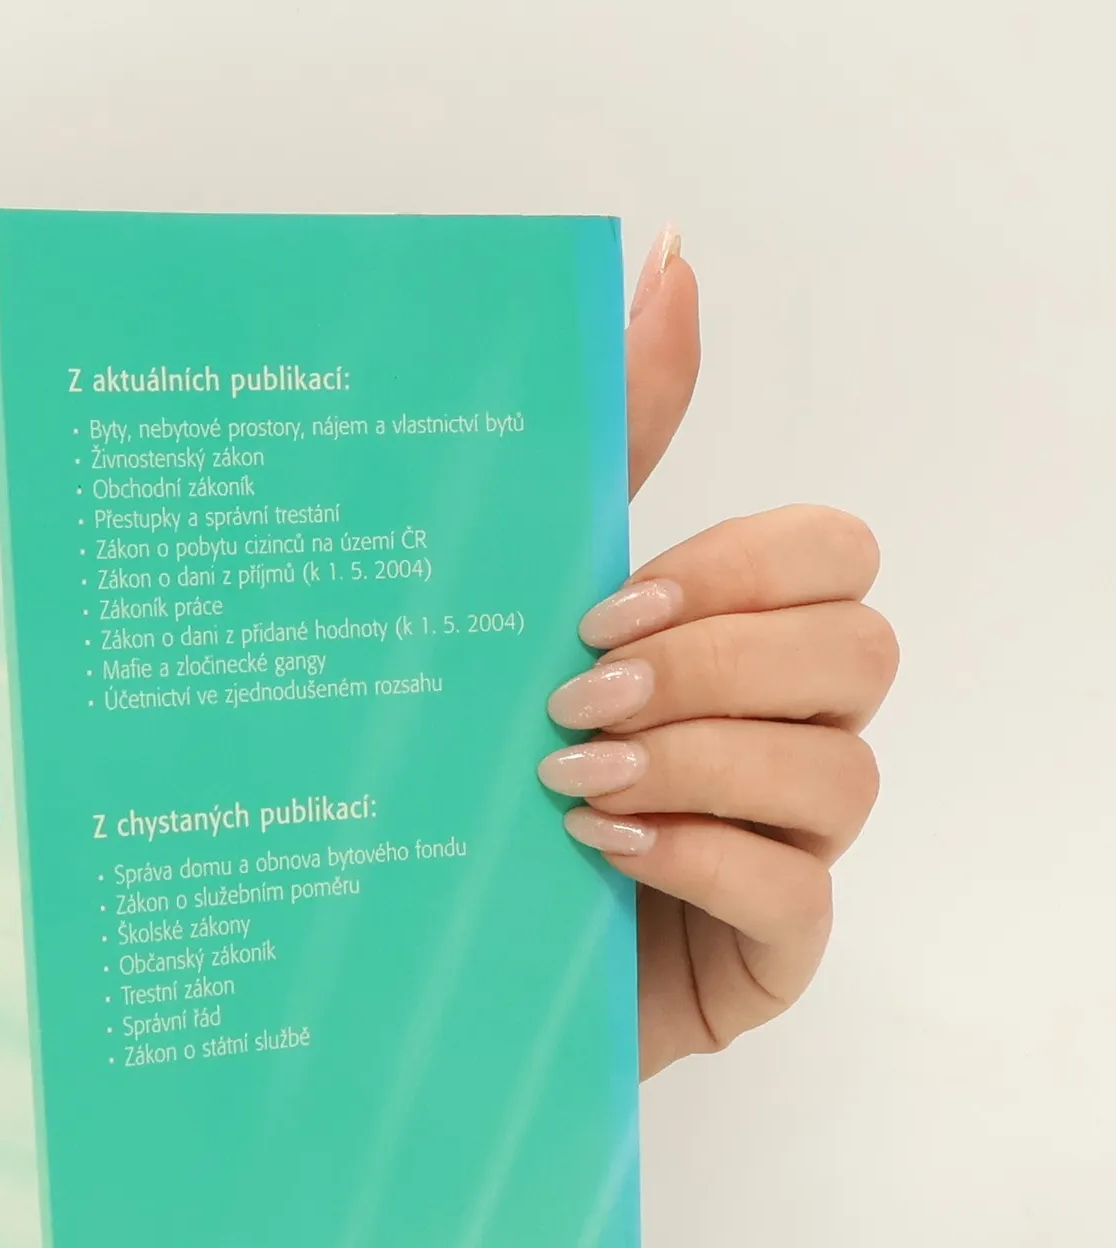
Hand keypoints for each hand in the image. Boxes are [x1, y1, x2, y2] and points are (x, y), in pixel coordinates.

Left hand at [541, 229, 897, 1076]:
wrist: (435, 948)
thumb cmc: (490, 770)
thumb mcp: (529, 606)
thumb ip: (612, 448)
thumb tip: (669, 254)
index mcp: (740, 642)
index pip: (832, 556)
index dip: (739, 569)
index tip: (604, 604)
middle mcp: (787, 731)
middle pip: (857, 653)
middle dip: (715, 663)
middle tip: (576, 697)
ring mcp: (791, 845)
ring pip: (839, 771)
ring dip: (698, 760)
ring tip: (567, 783)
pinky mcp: (771, 947)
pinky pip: (795, 891)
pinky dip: (700, 857)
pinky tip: (601, 852)